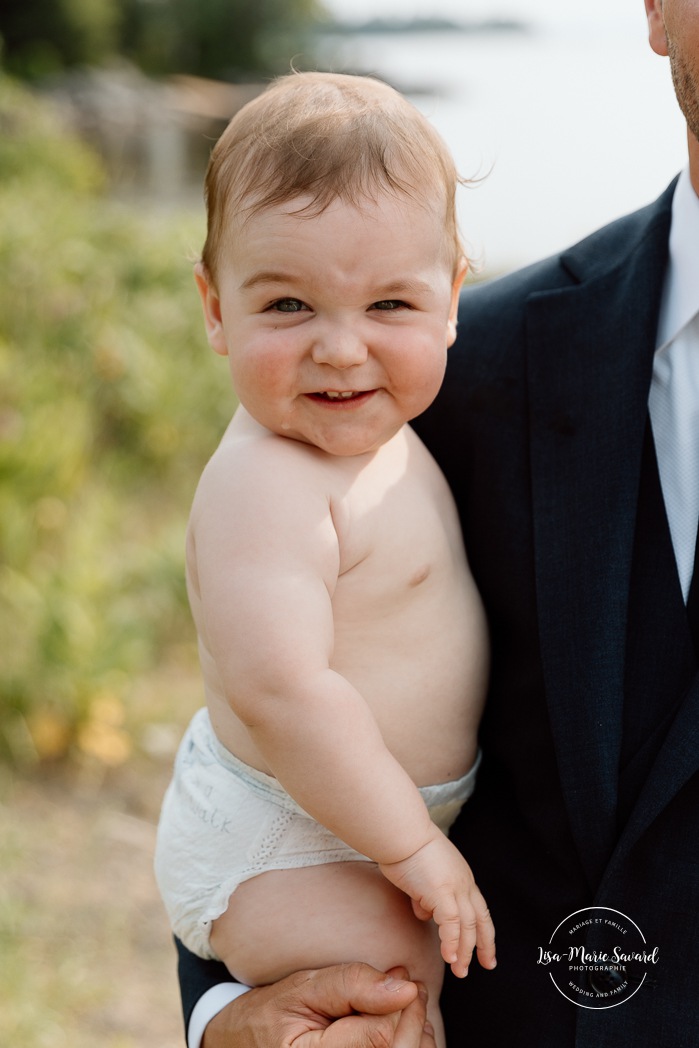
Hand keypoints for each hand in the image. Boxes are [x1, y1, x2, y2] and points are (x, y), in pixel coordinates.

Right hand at [201, 963, 434, 1047]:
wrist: (249, 1045)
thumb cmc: (275, 1014)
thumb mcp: (305, 987)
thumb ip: (353, 984)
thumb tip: (405, 986)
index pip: (380, 1036)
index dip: (399, 1004)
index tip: (404, 978)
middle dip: (413, 1017)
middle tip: (413, 987)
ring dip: (416, 1035)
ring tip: (406, 1006)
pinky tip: (401, 1030)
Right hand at [380, 830, 495, 978]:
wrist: (400, 832)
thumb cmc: (405, 848)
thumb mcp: (422, 876)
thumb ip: (426, 895)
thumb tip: (425, 912)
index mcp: (461, 877)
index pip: (479, 909)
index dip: (484, 931)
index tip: (485, 950)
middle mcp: (463, 883)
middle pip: (480, 920)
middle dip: (483, 946)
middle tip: (483, 966)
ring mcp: (454, 887)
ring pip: (468, 926)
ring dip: (465, 951)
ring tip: (460, 971)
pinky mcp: (441, 892)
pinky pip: (451, 924)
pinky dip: (451, 943)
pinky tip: (448, 957)